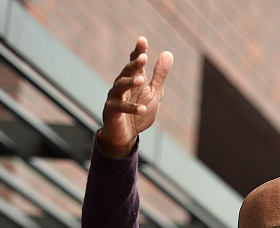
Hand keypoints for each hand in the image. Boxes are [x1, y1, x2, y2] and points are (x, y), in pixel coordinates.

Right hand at [97, 36, 173, 157]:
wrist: (126, 135)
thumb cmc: (140, 111)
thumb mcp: (154, 92)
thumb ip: (159, 75)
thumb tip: (168, 53)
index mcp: (133, 79)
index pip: (135, 62)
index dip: (138, 51)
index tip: (142, 40)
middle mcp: (121, 85)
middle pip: (127, 71)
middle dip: (135, 64)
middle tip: (143, 57)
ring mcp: (115, 97)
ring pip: (120, 86)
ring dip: (130, 83)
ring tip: (141, 80)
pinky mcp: (112, 111)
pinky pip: (121, 108)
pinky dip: (132, 108)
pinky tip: (143, 109)